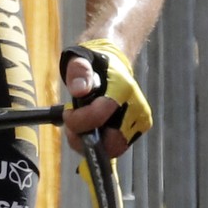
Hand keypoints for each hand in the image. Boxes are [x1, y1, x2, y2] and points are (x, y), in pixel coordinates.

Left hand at [60, 40, 152, 159]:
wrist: (114, 63)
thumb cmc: (95, 62)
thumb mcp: (81, 59)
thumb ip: (79, 72)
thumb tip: (79, 90)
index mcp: (124, 89)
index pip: (99, 116)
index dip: (79, 121)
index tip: (67, 113)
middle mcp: (137, 108)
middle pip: (112, 142)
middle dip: (86, 139)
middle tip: (72, 127)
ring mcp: (141, 121)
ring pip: (114, 148)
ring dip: (92, 143)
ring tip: (80, 126)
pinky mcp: (139, 129)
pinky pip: (117, 146)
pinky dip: (100, 143)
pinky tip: (91, 129)